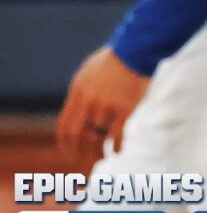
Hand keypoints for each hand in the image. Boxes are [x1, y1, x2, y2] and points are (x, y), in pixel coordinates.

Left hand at [56, 46, 150, 167]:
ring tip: (103, 155)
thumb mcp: (89, 76)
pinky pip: (117, 135)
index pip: (65, 126)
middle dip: (80, 152)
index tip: (70, 154)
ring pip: (99, 136)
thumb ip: (82, 95)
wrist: (134, 52)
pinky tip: (117, 150)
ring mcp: (107, 105)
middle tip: (86, 161)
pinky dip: (116, 146)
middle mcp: (89, 101)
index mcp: (77, 92)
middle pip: (78, 135)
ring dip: (100, 150)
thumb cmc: (114, 63)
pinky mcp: (125, 109)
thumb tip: (79, 115)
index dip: (66, 144)